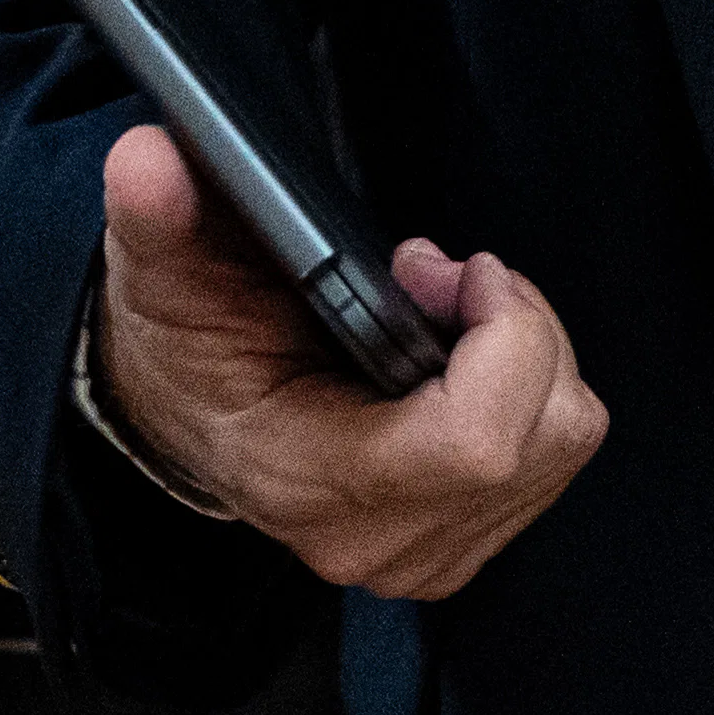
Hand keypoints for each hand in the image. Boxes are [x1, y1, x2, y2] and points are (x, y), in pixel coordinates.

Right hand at [89, 124, 603, 604]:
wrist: (185, 417)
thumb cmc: (186, 344)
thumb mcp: (160, 272)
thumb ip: (156, 218)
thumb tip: (149, 161)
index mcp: (307, 479)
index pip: (475, 446)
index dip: (503, 340)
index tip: (454, 268)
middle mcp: (375, 537)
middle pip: (543, 433)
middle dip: (518, 326)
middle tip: (442, 275)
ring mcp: (423, 553)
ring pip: (564, 438)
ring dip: (529, 352)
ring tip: (448, 310)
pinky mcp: (460, 541)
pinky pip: (556, 456)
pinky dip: (531, 388)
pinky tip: (459, 357)